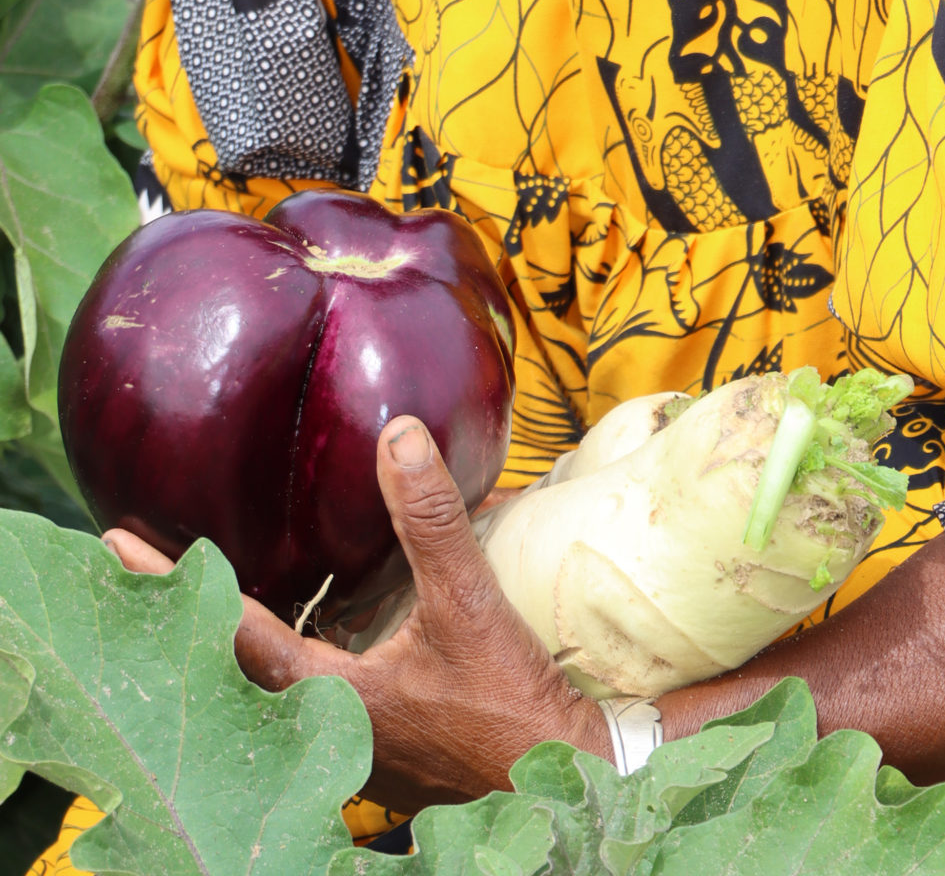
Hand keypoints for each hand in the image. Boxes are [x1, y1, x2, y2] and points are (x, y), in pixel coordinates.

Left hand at [103, 416, 609, 810]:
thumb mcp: (469, 603)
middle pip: (229, 665)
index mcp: (327, 697)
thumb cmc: (508, 704)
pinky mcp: (375, 744)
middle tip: (139, 562)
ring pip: (264, 685)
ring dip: (234, 634)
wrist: (557, 778)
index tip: (118, 542)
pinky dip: (284, 651)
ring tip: (204, 584)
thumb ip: (431, 520)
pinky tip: (301, 621)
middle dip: (185, 612)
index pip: (228, 632)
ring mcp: (345, 743)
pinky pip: (306, 693)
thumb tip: (398, 434)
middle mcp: (320, 728)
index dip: (172, 584)